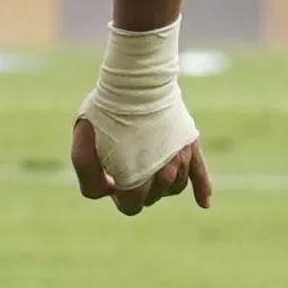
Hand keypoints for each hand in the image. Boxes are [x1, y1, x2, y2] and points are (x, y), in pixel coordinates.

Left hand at [70, 112, 212, 215]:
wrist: (137, 81)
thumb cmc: (106, 110)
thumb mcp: (83, 139)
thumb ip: (88, 171)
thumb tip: (110, 190)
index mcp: (134, 175)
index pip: (131, 206)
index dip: (120, 198)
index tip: (114, 182)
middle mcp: (162, 171)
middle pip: (154, 197)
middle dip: (140, 189)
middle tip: (129, 169)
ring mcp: (179, 157)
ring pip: (176, 185)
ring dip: (163, 183)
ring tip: (150, 166)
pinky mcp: (190, 144)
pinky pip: (200, 173)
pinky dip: (203, 189)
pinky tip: (204, 204)